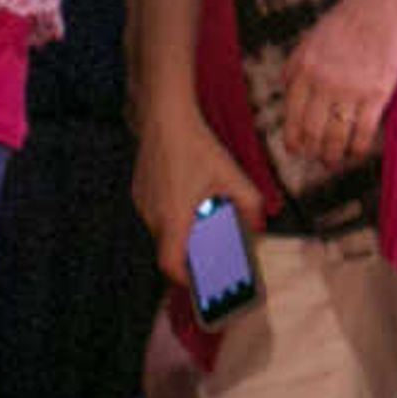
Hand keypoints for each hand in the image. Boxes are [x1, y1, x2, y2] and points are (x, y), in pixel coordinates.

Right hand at [133, 97, 266, 289]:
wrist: (164, 118)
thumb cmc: (197, 147)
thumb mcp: (232, 176)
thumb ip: (250, 204)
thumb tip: (258, 225)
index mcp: (175, 218)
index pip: (170, 264)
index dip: (183, 278)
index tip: (198, 279)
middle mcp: (153, 215)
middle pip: (169, 247)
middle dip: (189, 250)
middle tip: (210, 244)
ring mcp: (142, 203)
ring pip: (162, 230)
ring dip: (181, 229)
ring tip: (201, 214)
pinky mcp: (138, 192)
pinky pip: (155, 213)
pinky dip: (172, 214)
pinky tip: (188, 195)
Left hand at [279, 0, 396, 172]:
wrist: (389, 5)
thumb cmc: (354, 16)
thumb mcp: (314, 35)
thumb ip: (298, 62)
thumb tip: (286, 86)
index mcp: (303, 66)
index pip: (292, 113)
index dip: (293, 137)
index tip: (296, 149)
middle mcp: (321, 82)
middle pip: (311, 130)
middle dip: (311, 151)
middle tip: (316, 160)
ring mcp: (348, 90)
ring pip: (334, 136)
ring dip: (332, 155)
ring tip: (333, 161)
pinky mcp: (376, 94)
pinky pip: (362, 132)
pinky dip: (357, 148)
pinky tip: (357, 153)